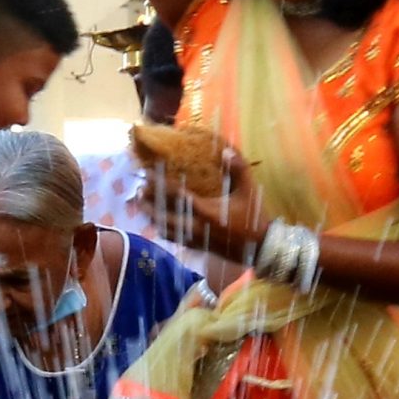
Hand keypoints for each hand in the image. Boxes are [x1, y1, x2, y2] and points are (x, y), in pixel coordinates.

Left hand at [146, 143, 270, 264]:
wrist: (260, 248)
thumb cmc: (255, 217)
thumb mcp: (250, 190)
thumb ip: (238, 168)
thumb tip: (224, 150)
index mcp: (207, 211)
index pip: (177, 196)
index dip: (160, 184)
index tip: (148, 174)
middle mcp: (196, 227)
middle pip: (164, 215)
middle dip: (149, 202)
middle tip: (138, 190)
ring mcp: (195, 239)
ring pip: (165, 229)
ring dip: (152, 217)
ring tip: (142, 205)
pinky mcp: (196, 247)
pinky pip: (173, 239)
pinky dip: (161, 230)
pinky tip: (156, 222)